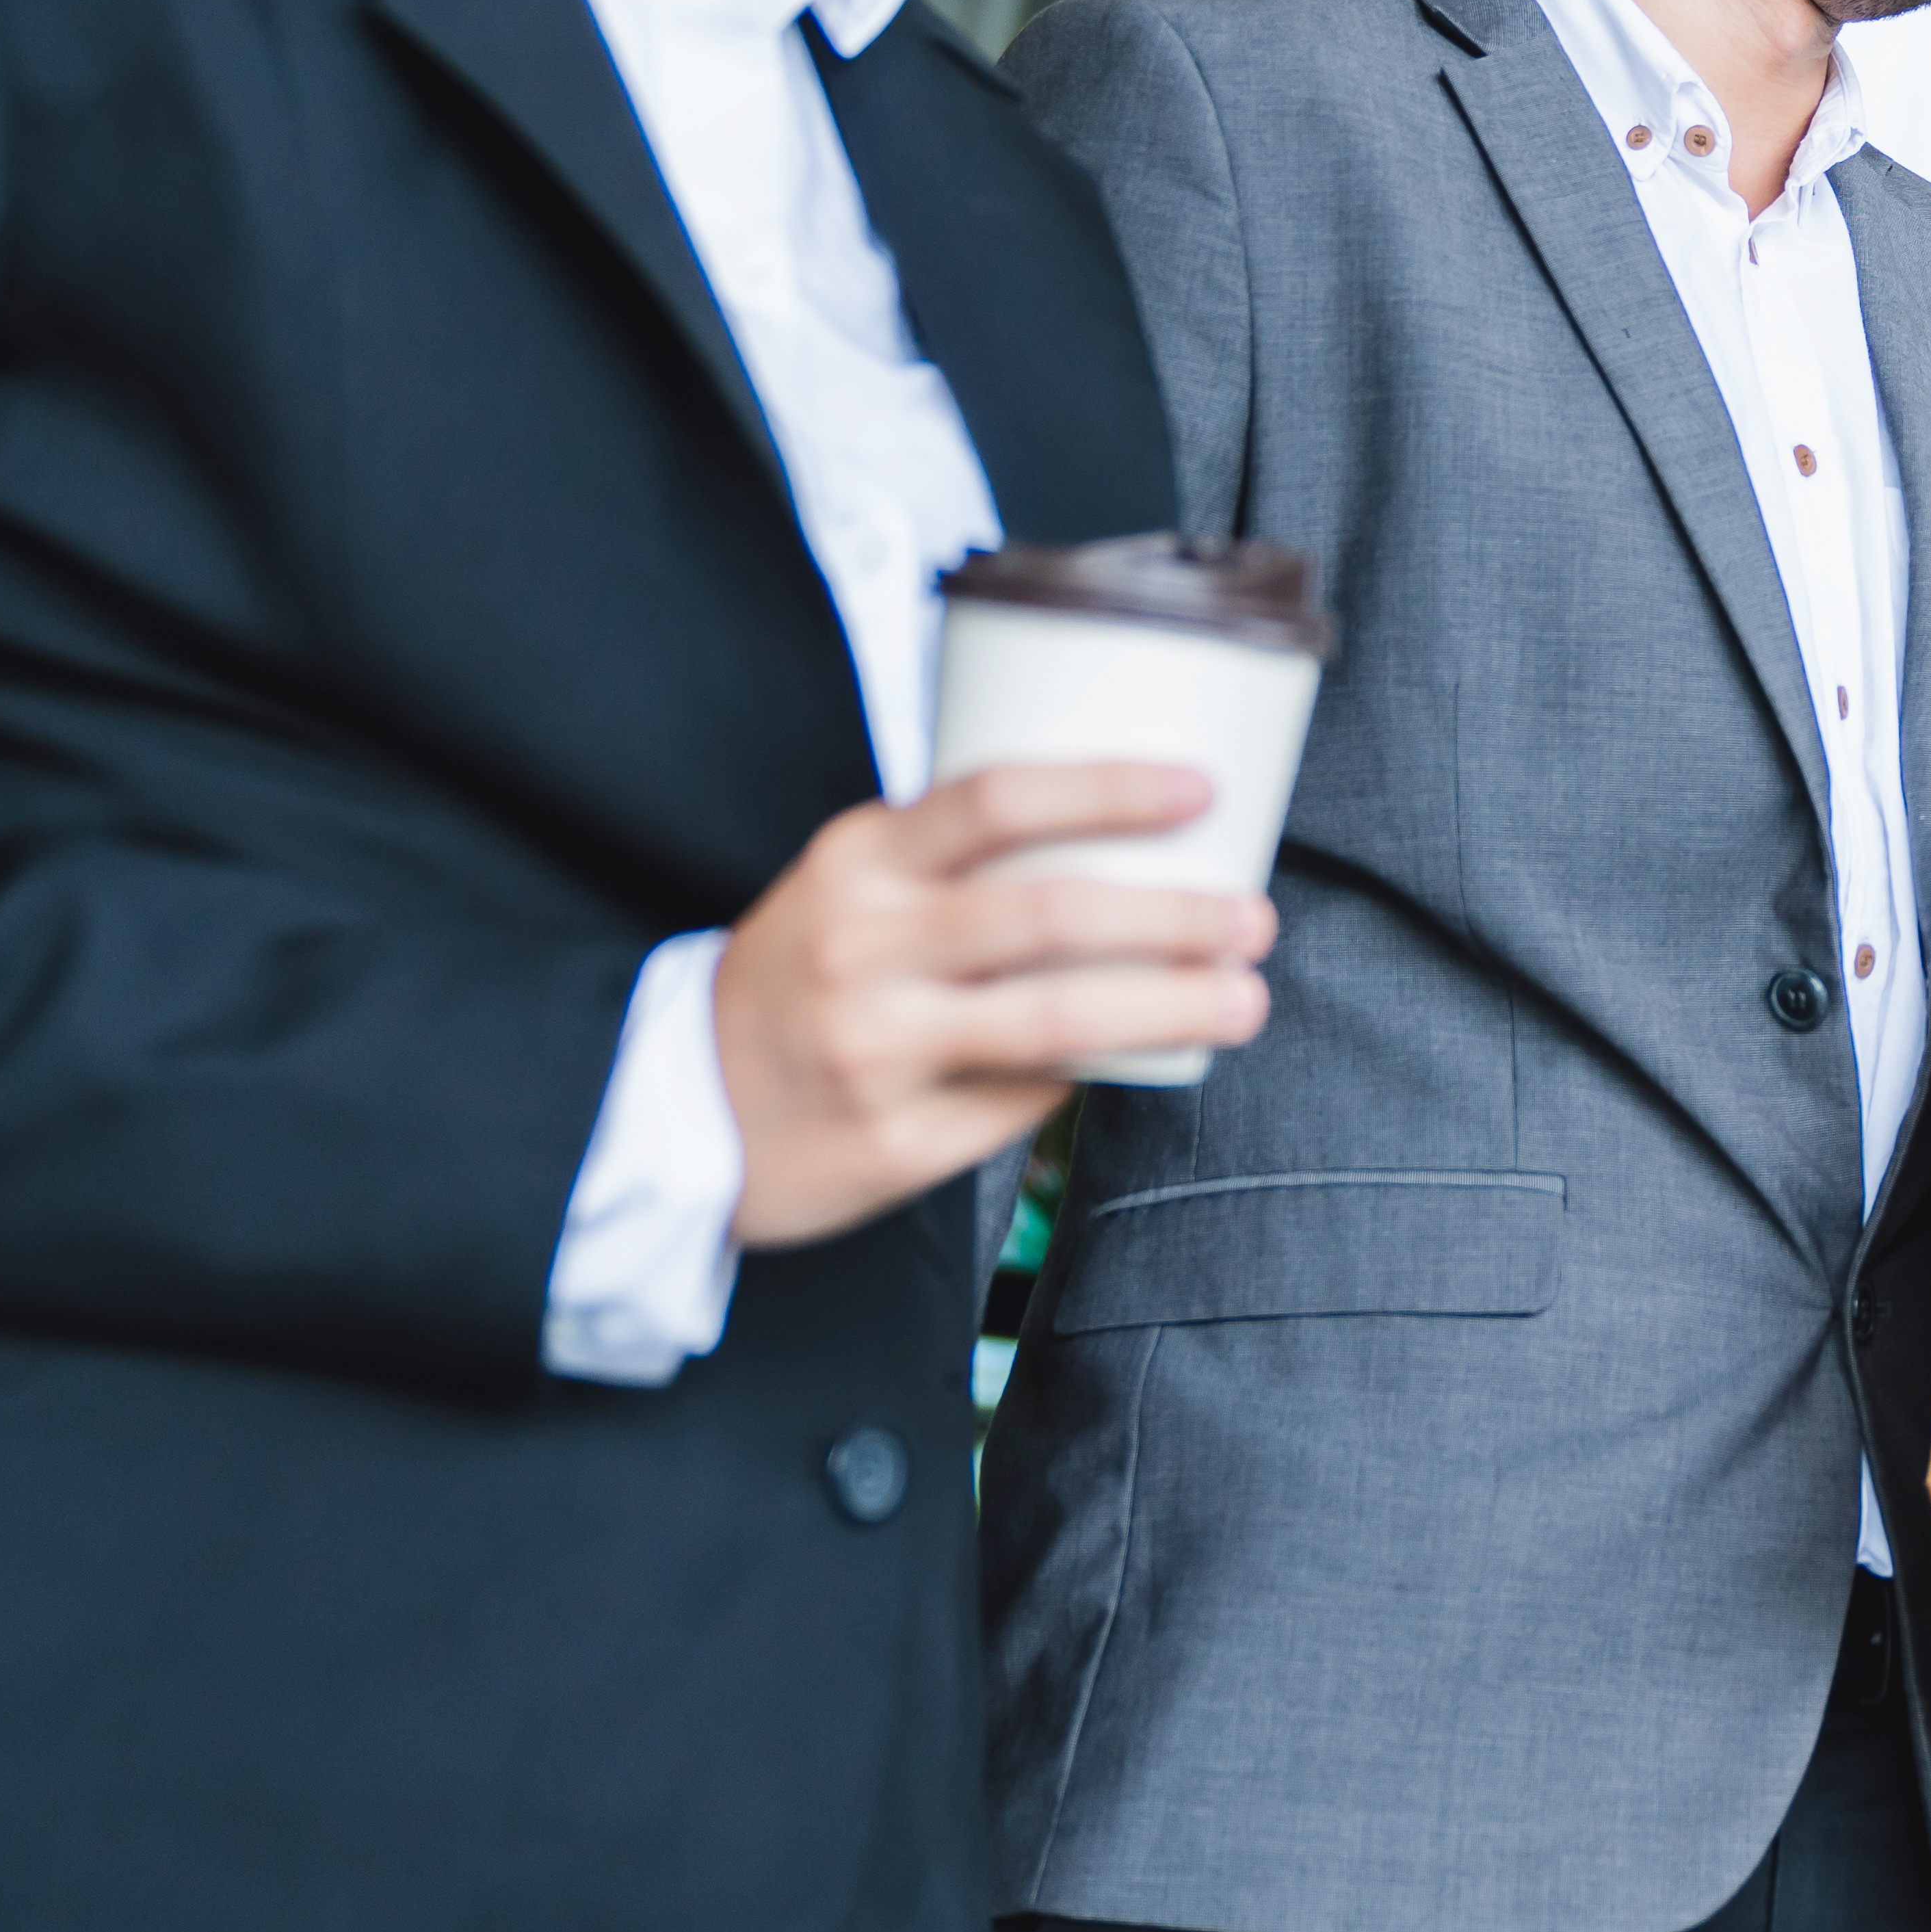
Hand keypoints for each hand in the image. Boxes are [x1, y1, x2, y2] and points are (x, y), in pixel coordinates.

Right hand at [715, 763, 1269, 1246]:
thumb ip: (961, 861)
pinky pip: (1025, 1102)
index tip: (1202, 790)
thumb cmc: (804, 973)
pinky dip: (1092, 1076)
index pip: (996, 799)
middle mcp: (862, 948)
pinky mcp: (893, 1143)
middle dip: (1174, 918)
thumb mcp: (852, 885)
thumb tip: (1136, 849)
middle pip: (1050, 917)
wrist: (675, 1106)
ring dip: (1171, 1006)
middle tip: (1255, 919)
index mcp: (857, 860)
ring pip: (1057, 1021)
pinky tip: (1146, 1062)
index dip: (1109, 788)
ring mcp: (875, 1051)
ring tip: (1244, 1000)